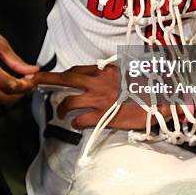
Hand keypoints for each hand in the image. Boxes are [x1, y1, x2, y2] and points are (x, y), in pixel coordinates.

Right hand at [0, 7, 38, 106]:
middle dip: (17, 95)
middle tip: (26, 87)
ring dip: (4, 98)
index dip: (24, 87)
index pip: (9, 86)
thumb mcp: (1, 44)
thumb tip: (31, 70)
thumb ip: (16, 61)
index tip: (30, 83)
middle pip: (0, 97)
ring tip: (14, 89)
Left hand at [34, 64, 173, 129]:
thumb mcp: (133, 72)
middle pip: (66, 79)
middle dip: (47, 79)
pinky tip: (78, 125)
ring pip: (68, 102)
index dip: (65, 73)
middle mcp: (99, 83)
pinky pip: (79, 120)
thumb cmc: (149, 86)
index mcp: (106, 71)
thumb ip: (117, 72)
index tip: (57, 76)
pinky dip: (75, 123)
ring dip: (61, 108)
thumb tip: (108, 72)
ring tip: (61, 113)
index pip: (79, 69)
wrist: (161, 100)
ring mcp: (99, 100)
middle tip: (33, 81)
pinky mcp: (102, 118)